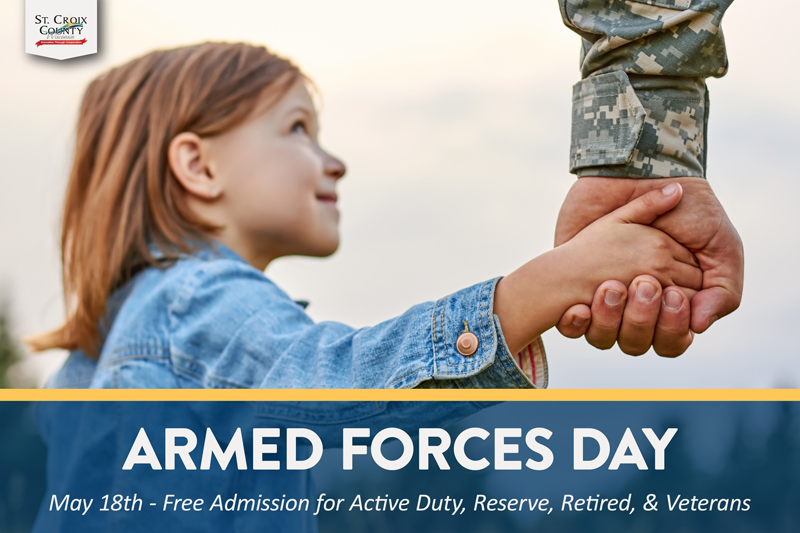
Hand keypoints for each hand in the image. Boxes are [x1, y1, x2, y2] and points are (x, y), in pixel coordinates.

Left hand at [494, 183, 700, 355]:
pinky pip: (571, 325)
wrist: (641, 172)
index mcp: (671, 303)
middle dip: (640, 322)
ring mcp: (604, 298)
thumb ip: (723, 289)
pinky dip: (574, 323)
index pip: (670, 341)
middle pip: (637, 343)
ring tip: (611, 286)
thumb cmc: (687, 208)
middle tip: (644, 284)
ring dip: (609, 320)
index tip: (672, 296)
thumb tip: (698, 327)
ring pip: (604, 338)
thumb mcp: (720, 244)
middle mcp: (636, 306)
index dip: (670, 328)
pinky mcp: (573, 286)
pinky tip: (578, 307)